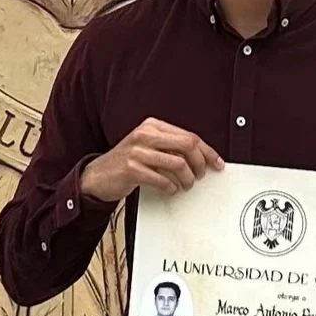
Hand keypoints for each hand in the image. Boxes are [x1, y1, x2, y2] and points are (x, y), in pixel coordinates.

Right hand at [79, 118, 223, 202]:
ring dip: (187, 179)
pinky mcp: (132, 169)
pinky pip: (163, 180)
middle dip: (200, 164)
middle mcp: (145, 135)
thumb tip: (202, 157)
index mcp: (152, 126)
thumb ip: (171, 147)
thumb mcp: (148, 146)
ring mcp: (137, 151)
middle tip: (201, 176)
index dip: (207, 151)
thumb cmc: (128, 162)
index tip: (217, 163)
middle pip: (187, 146)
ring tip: (185, 185)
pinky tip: (170, 189)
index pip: (189, 136)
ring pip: (178, 164)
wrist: (99, 176)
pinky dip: (171, 188)